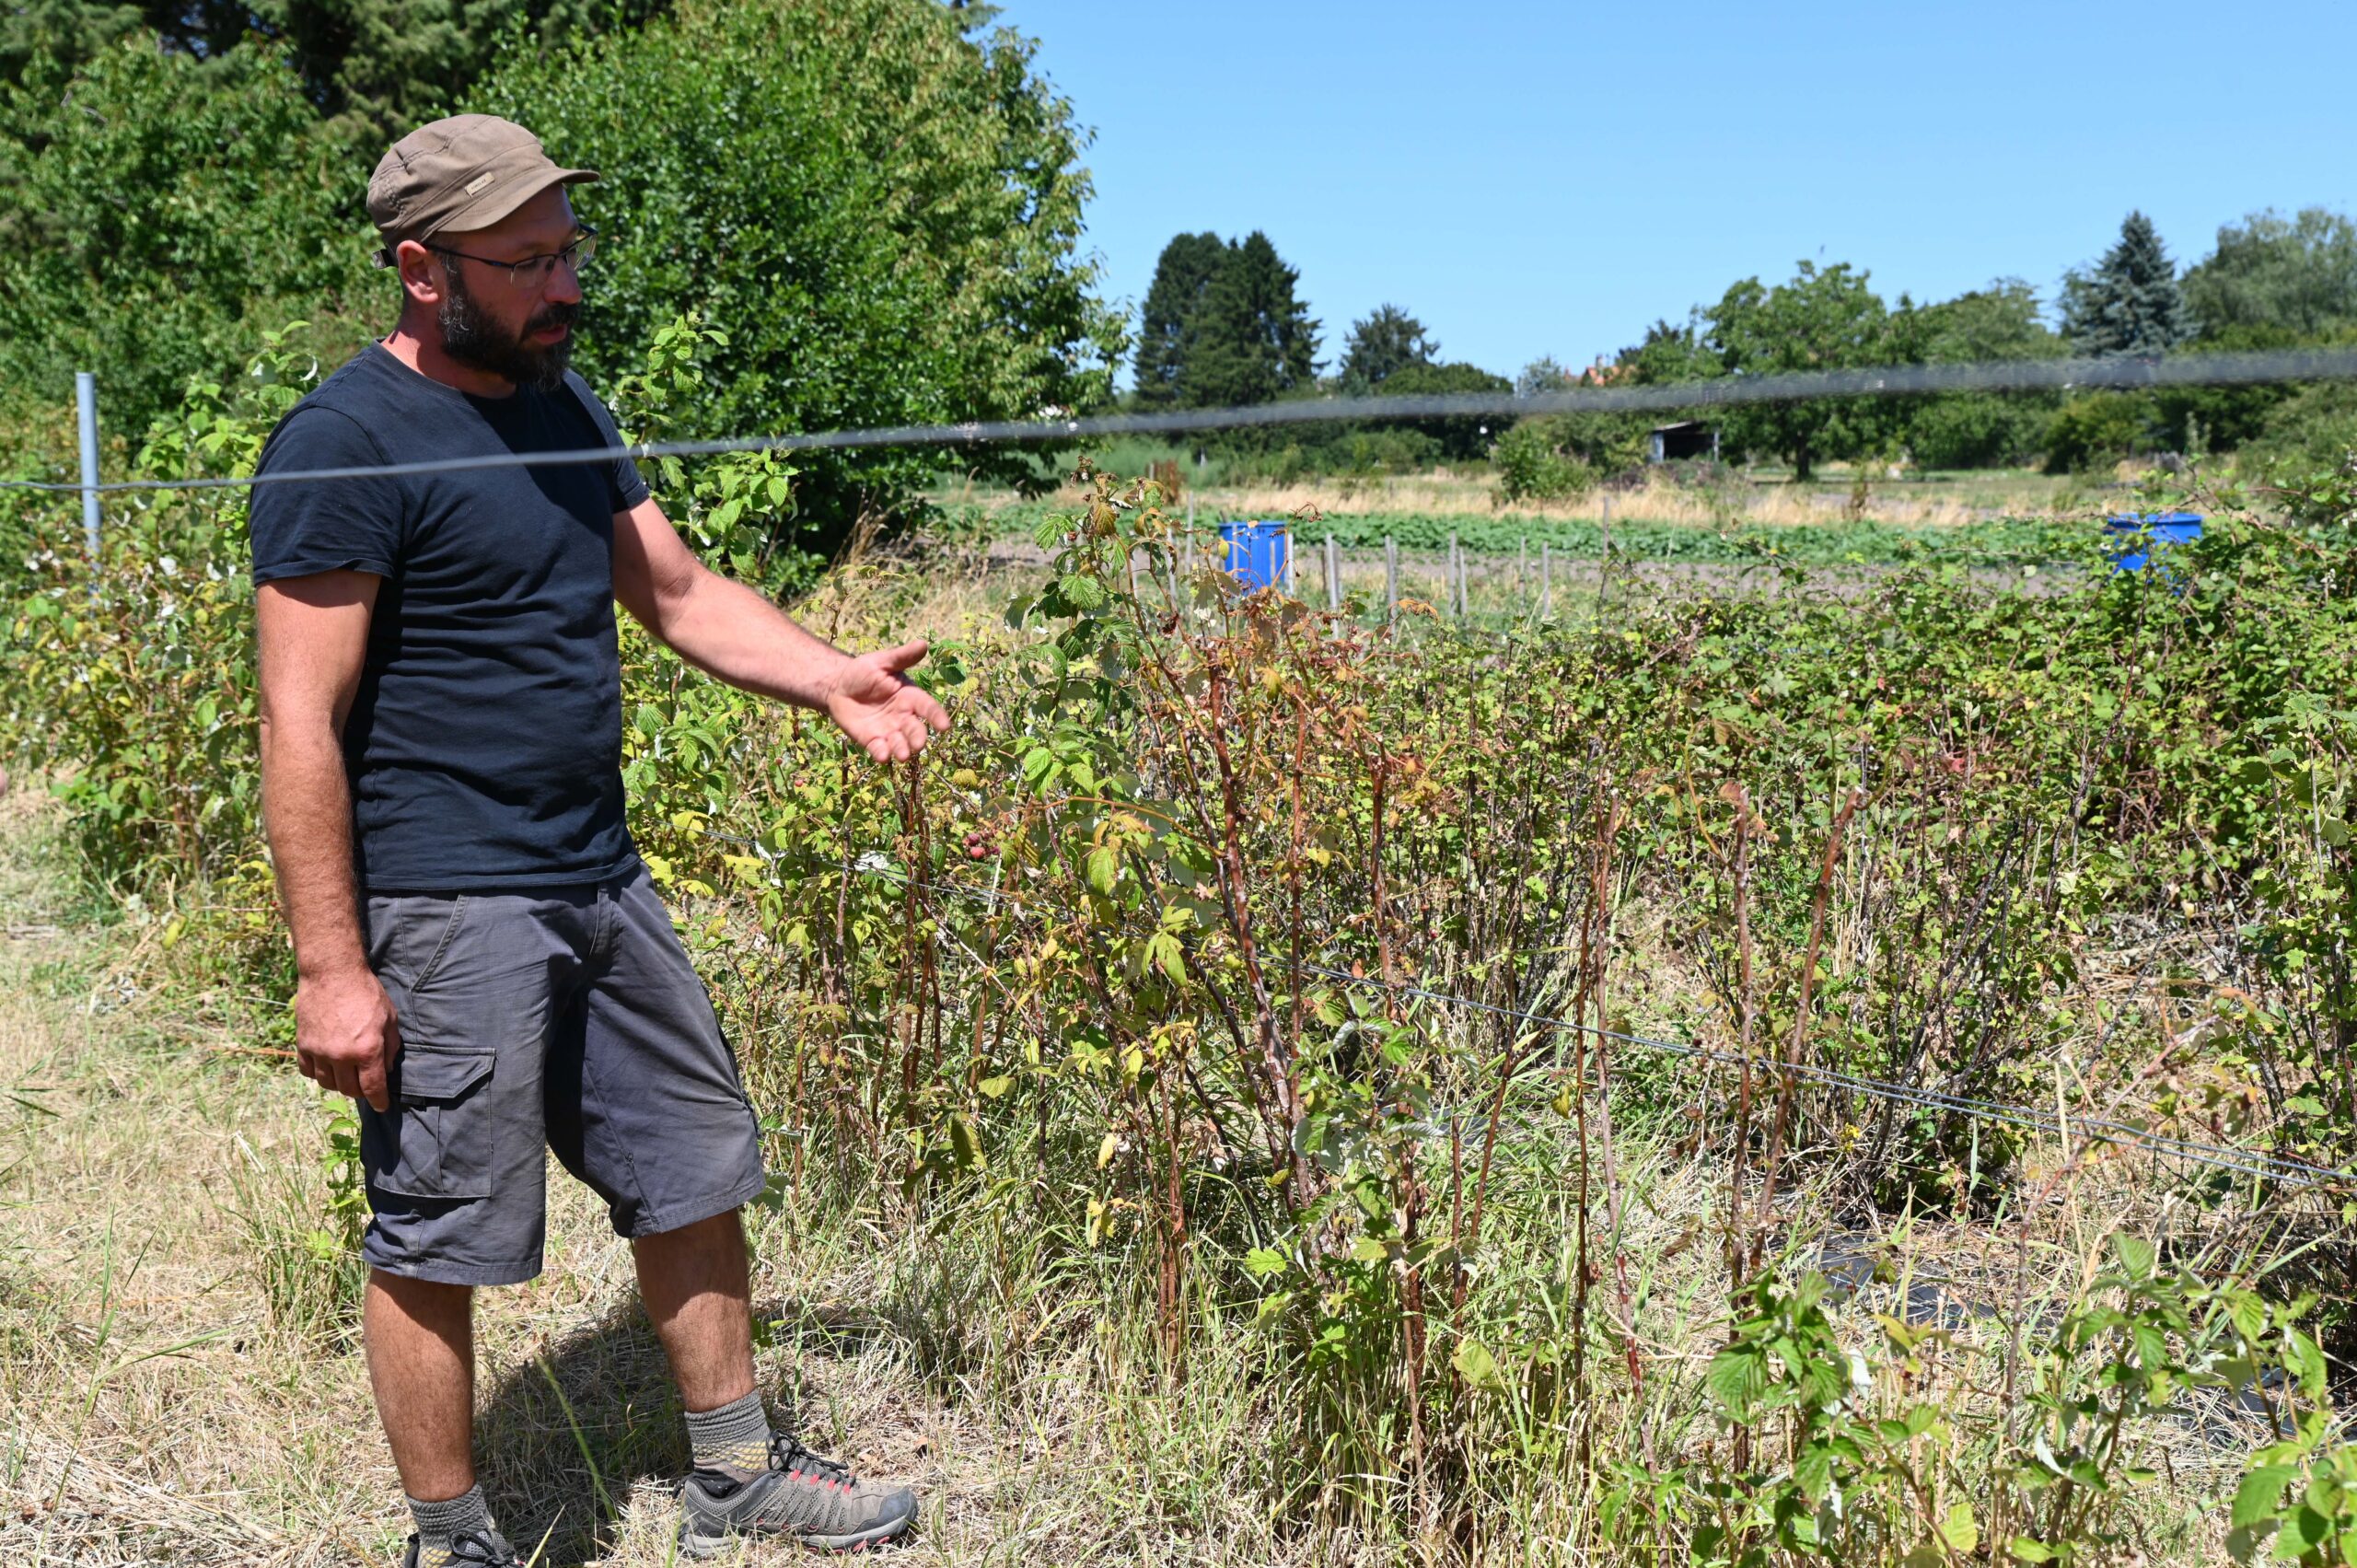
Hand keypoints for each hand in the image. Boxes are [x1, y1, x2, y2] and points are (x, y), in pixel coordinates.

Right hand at [294, 965, 400, 1110]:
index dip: (379, 1101)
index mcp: (367, 1050)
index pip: (373, 1088)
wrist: (332, 974)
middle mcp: (341, 1056)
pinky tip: (327, 1066)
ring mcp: (319, 1052)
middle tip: (365, 1084)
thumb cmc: (366, 993)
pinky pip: (308, 1071)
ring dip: (339, 1084)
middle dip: (360, 1091)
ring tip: (347, 1075)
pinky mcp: (303, 1045)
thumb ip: (391, 1046)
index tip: (382, 1106)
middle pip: (349, 1090)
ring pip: (327, 1084)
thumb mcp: (389, 1018)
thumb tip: (388, 1068)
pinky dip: (318, 1073)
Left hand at [824, 639, 952, 762]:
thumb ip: (902, 657)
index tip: (944, 727)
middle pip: (916, 730)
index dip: (937, 717)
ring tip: (901, 755)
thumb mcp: (882, 662)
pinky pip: (879, 749)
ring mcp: (889, 730)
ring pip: (900, 744)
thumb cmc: (864, 671)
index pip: (928, 708)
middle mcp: (903, 717)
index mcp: (910, 697)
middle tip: (918, 744)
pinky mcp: (872, 740)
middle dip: (918, 738)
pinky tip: (882, 756)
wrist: (838, 686)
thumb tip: (924, 644)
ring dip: (902, 750)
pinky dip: (882, 754)